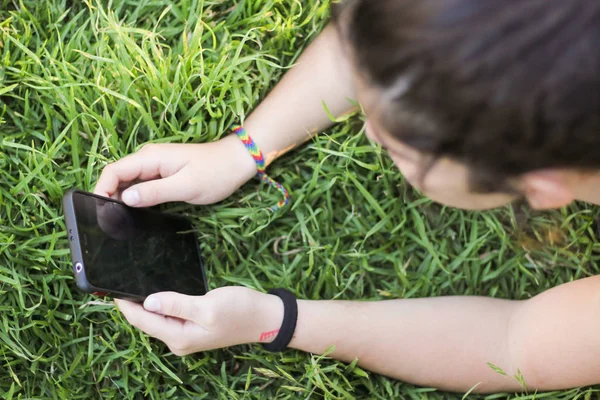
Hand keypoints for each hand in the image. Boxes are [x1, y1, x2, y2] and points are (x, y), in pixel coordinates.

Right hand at [94, 135, 256, 206]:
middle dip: (108, 196)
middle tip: (108, 222)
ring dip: (121, 199)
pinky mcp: (163, 174)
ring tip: (119, 221)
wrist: (236, 162)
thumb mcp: (185, 186)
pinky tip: (136, 214)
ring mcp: (155, 166)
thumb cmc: (215, 173)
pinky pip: (142, 186)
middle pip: (117, 177)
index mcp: (150, 158)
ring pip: (128, 182)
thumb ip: (155, 192)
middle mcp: (148, 159)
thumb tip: (125, 199)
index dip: (101, 190)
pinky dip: (135, 198)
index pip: (113, 171)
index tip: (97, 211)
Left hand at [115, 287, 283, 354]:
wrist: (265, 318)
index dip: (125, 305)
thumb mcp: (207, 306)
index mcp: (179, 337)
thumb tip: (148, 302)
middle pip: (146, 322)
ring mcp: (186, 335)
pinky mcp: (193, 326)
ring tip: (130, 285)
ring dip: (143, 305)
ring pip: (156, 319)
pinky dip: (159, 304)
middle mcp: (178, 340)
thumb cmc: (239, 311)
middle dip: (130, 305)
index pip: (143, 321)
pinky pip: (168, 316)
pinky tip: (154, 294)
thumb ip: (176, 304)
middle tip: (115, 283)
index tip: (109, 288)